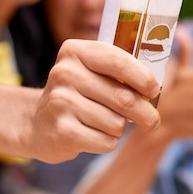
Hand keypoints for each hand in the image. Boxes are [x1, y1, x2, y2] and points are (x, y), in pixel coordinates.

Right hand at [31, 40, 160, 161]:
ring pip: (117, 123)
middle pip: (124, 98)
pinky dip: (107, 142)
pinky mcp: (62, 132)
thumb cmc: (78, 95)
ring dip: (120, 128)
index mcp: (75, 51)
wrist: (36, 124)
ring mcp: (61, 103)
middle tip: (152, 120)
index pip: (118, 61)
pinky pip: (106, 141)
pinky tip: (92, 135)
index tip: (154, 91)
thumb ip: (120, 71)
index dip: (143, 78)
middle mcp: (64, 74)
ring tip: (105, 123)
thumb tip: (156, 88)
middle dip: (145, 112)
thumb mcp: (91, 72)